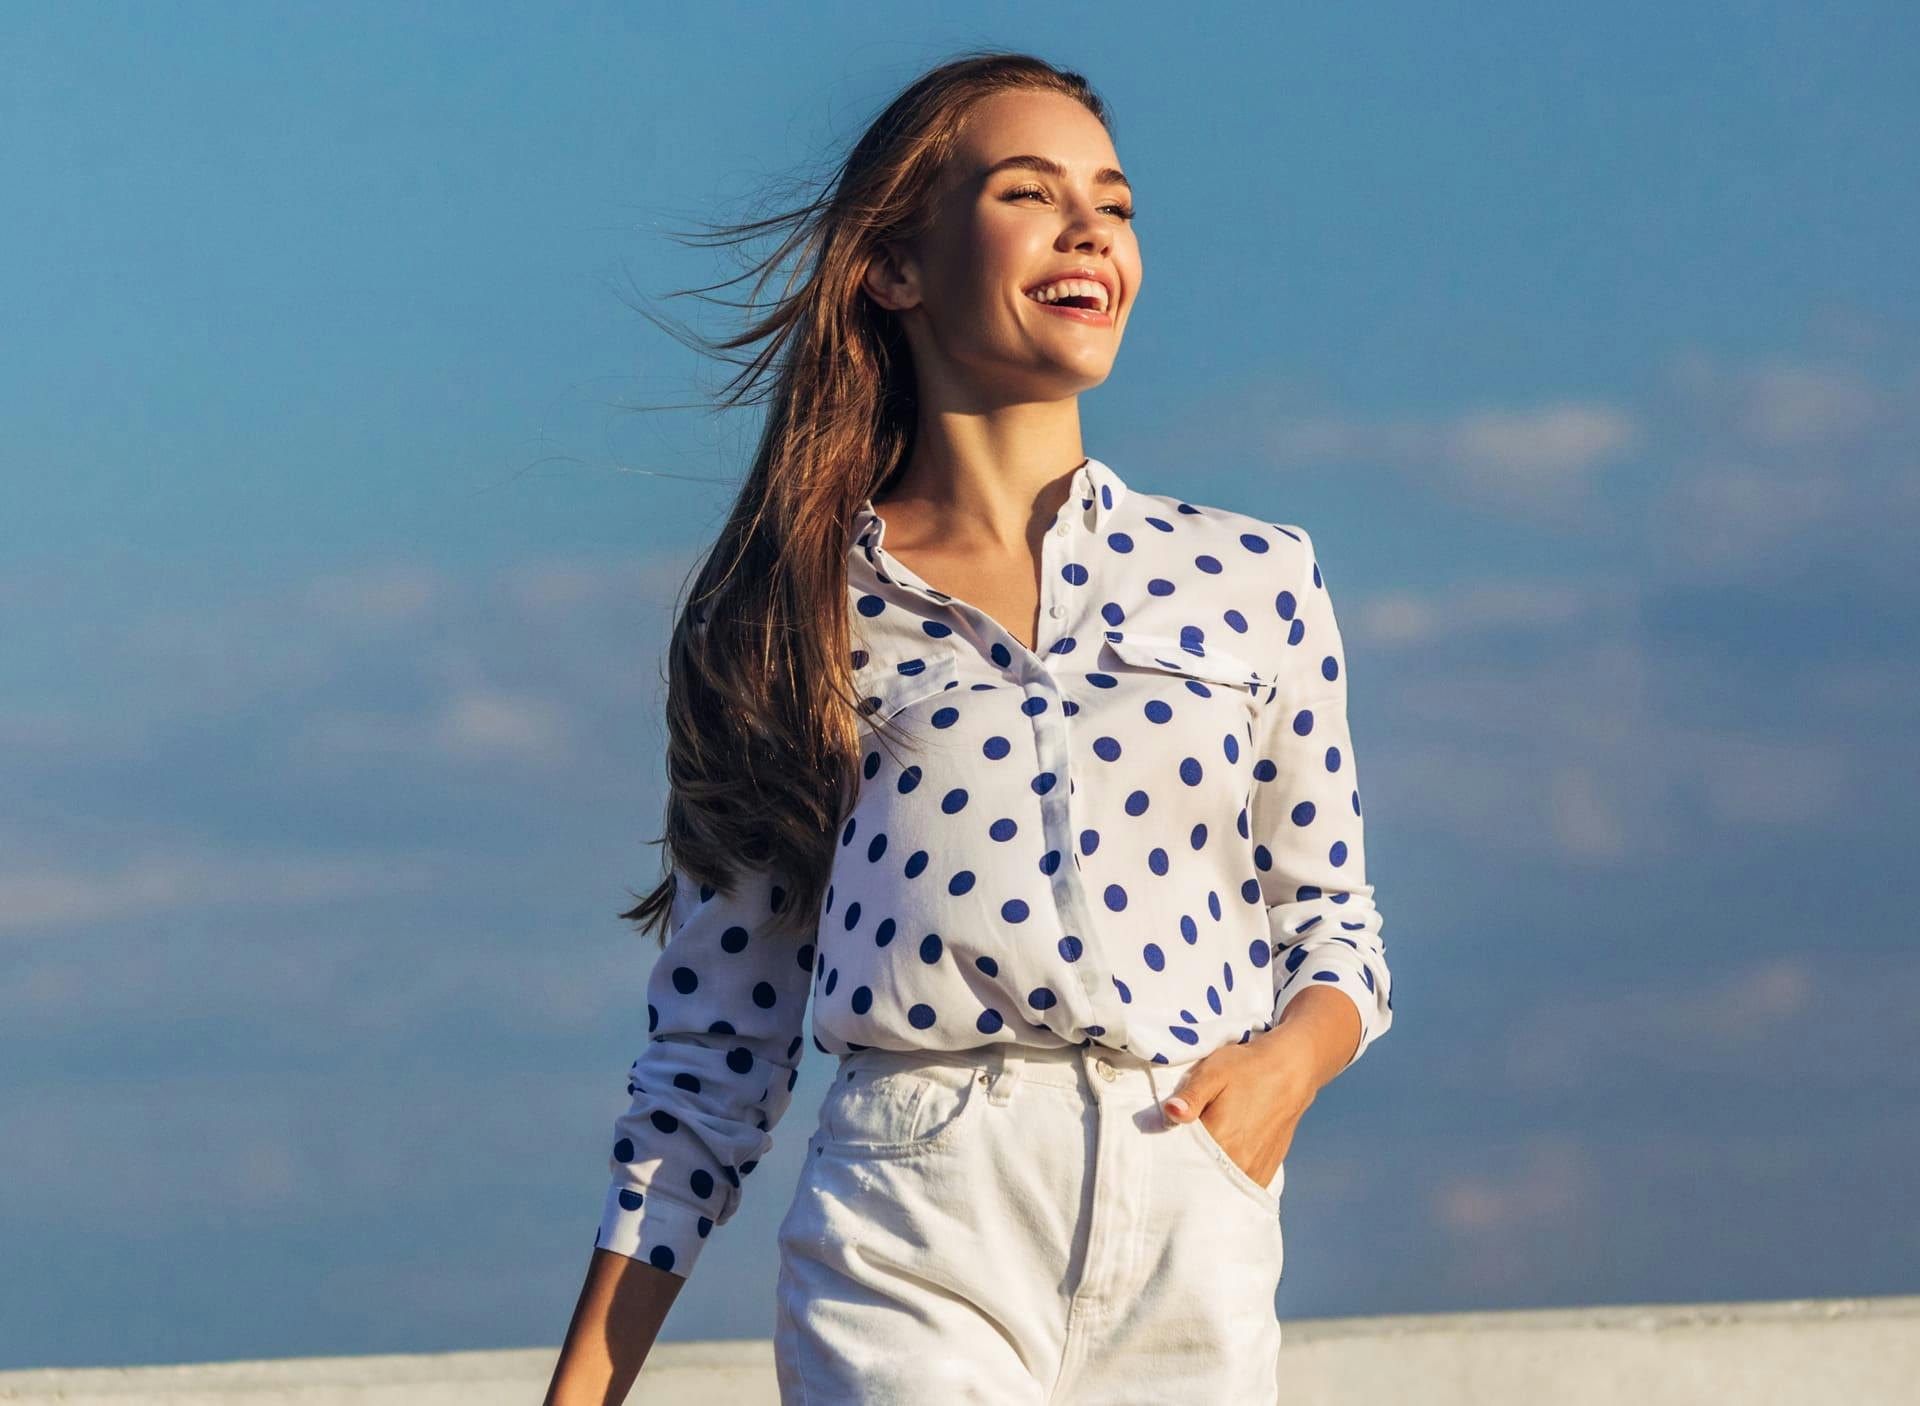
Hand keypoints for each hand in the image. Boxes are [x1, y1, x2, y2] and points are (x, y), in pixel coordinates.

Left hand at [1159, 1029, 1319, 1187]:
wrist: (1290, 1072)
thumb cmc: (1248, 1068)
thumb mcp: (1213, 1073)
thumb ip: (1191, 1096)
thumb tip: (1171, 1112)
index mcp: (1221, 1139)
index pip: (1181, 1158)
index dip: (1170, 1150)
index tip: (1165, 1139)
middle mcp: (1239, 1163)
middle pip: (1199, 1175)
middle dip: (1186, 1165)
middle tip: (1184, 1141)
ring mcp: (1253, 1172)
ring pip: (1218, 1184)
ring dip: (1207, 1173)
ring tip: (1205, 1148)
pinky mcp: (1265, 1174)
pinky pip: (1237, 1186)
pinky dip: (1226, 1178)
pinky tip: (1221, 1159)